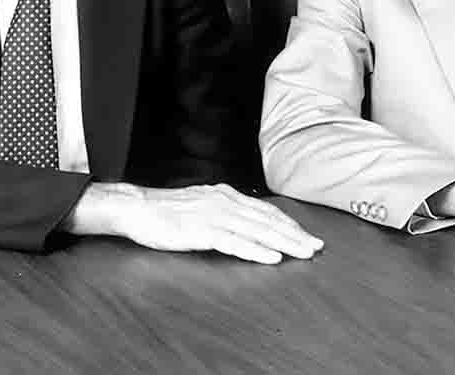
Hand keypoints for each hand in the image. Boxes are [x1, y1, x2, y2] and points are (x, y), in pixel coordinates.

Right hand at [67, 182, 323, 264]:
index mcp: (227, 195)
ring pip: (257, 230)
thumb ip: (225, 211)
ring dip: (283, 242)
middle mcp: (225, 202)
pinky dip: (255, 250)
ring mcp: (214, 215)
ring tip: (303, 253)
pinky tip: (271, 258)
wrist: (138, 208)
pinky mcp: (201, 231)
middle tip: (316, 247)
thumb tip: (248, 220)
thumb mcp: (202, 204)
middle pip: (267, 220)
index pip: (266, 211)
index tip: (308, 235)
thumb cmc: (168, 211)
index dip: (289, 224)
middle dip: (294, 234)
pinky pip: (234, 243)